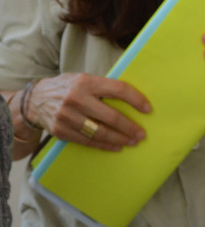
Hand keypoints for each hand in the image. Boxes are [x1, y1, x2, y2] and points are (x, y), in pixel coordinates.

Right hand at [26, 73, 149, 150]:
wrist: (34, 100)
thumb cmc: (67, 87)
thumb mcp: (84, 79)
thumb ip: (103, 86)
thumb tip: (132, 98)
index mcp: (86, 82)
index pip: (118, 90)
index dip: (135, 100)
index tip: (148, 109)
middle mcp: (77, 98)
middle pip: (110, 116)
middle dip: (129, 127)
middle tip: (142, 134)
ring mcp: (67, 116)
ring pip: (99, 132)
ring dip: (119, 139)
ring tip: (132, 142)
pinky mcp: (61, 131)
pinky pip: (87, 141)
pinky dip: (104, 146)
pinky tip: (116, 147)